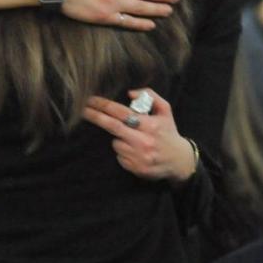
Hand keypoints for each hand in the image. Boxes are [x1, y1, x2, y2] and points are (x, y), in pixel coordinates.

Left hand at [82, 88, 197, 182]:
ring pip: (115, 143)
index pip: (121, 113)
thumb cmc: (169, 133)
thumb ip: (150, 96)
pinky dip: (123, 151)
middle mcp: (143, 141)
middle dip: (95, 117)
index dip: (104, 105)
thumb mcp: (165, 111)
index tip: (91, 100)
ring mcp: (138, 156)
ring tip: (133, 139)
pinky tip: (135, 151)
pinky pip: (119, 156)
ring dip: (118, 138)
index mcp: (150, 125)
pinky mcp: (135, 168)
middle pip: (112, 126)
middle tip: (83, 111)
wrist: (179, 161)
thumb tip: (130, 93)